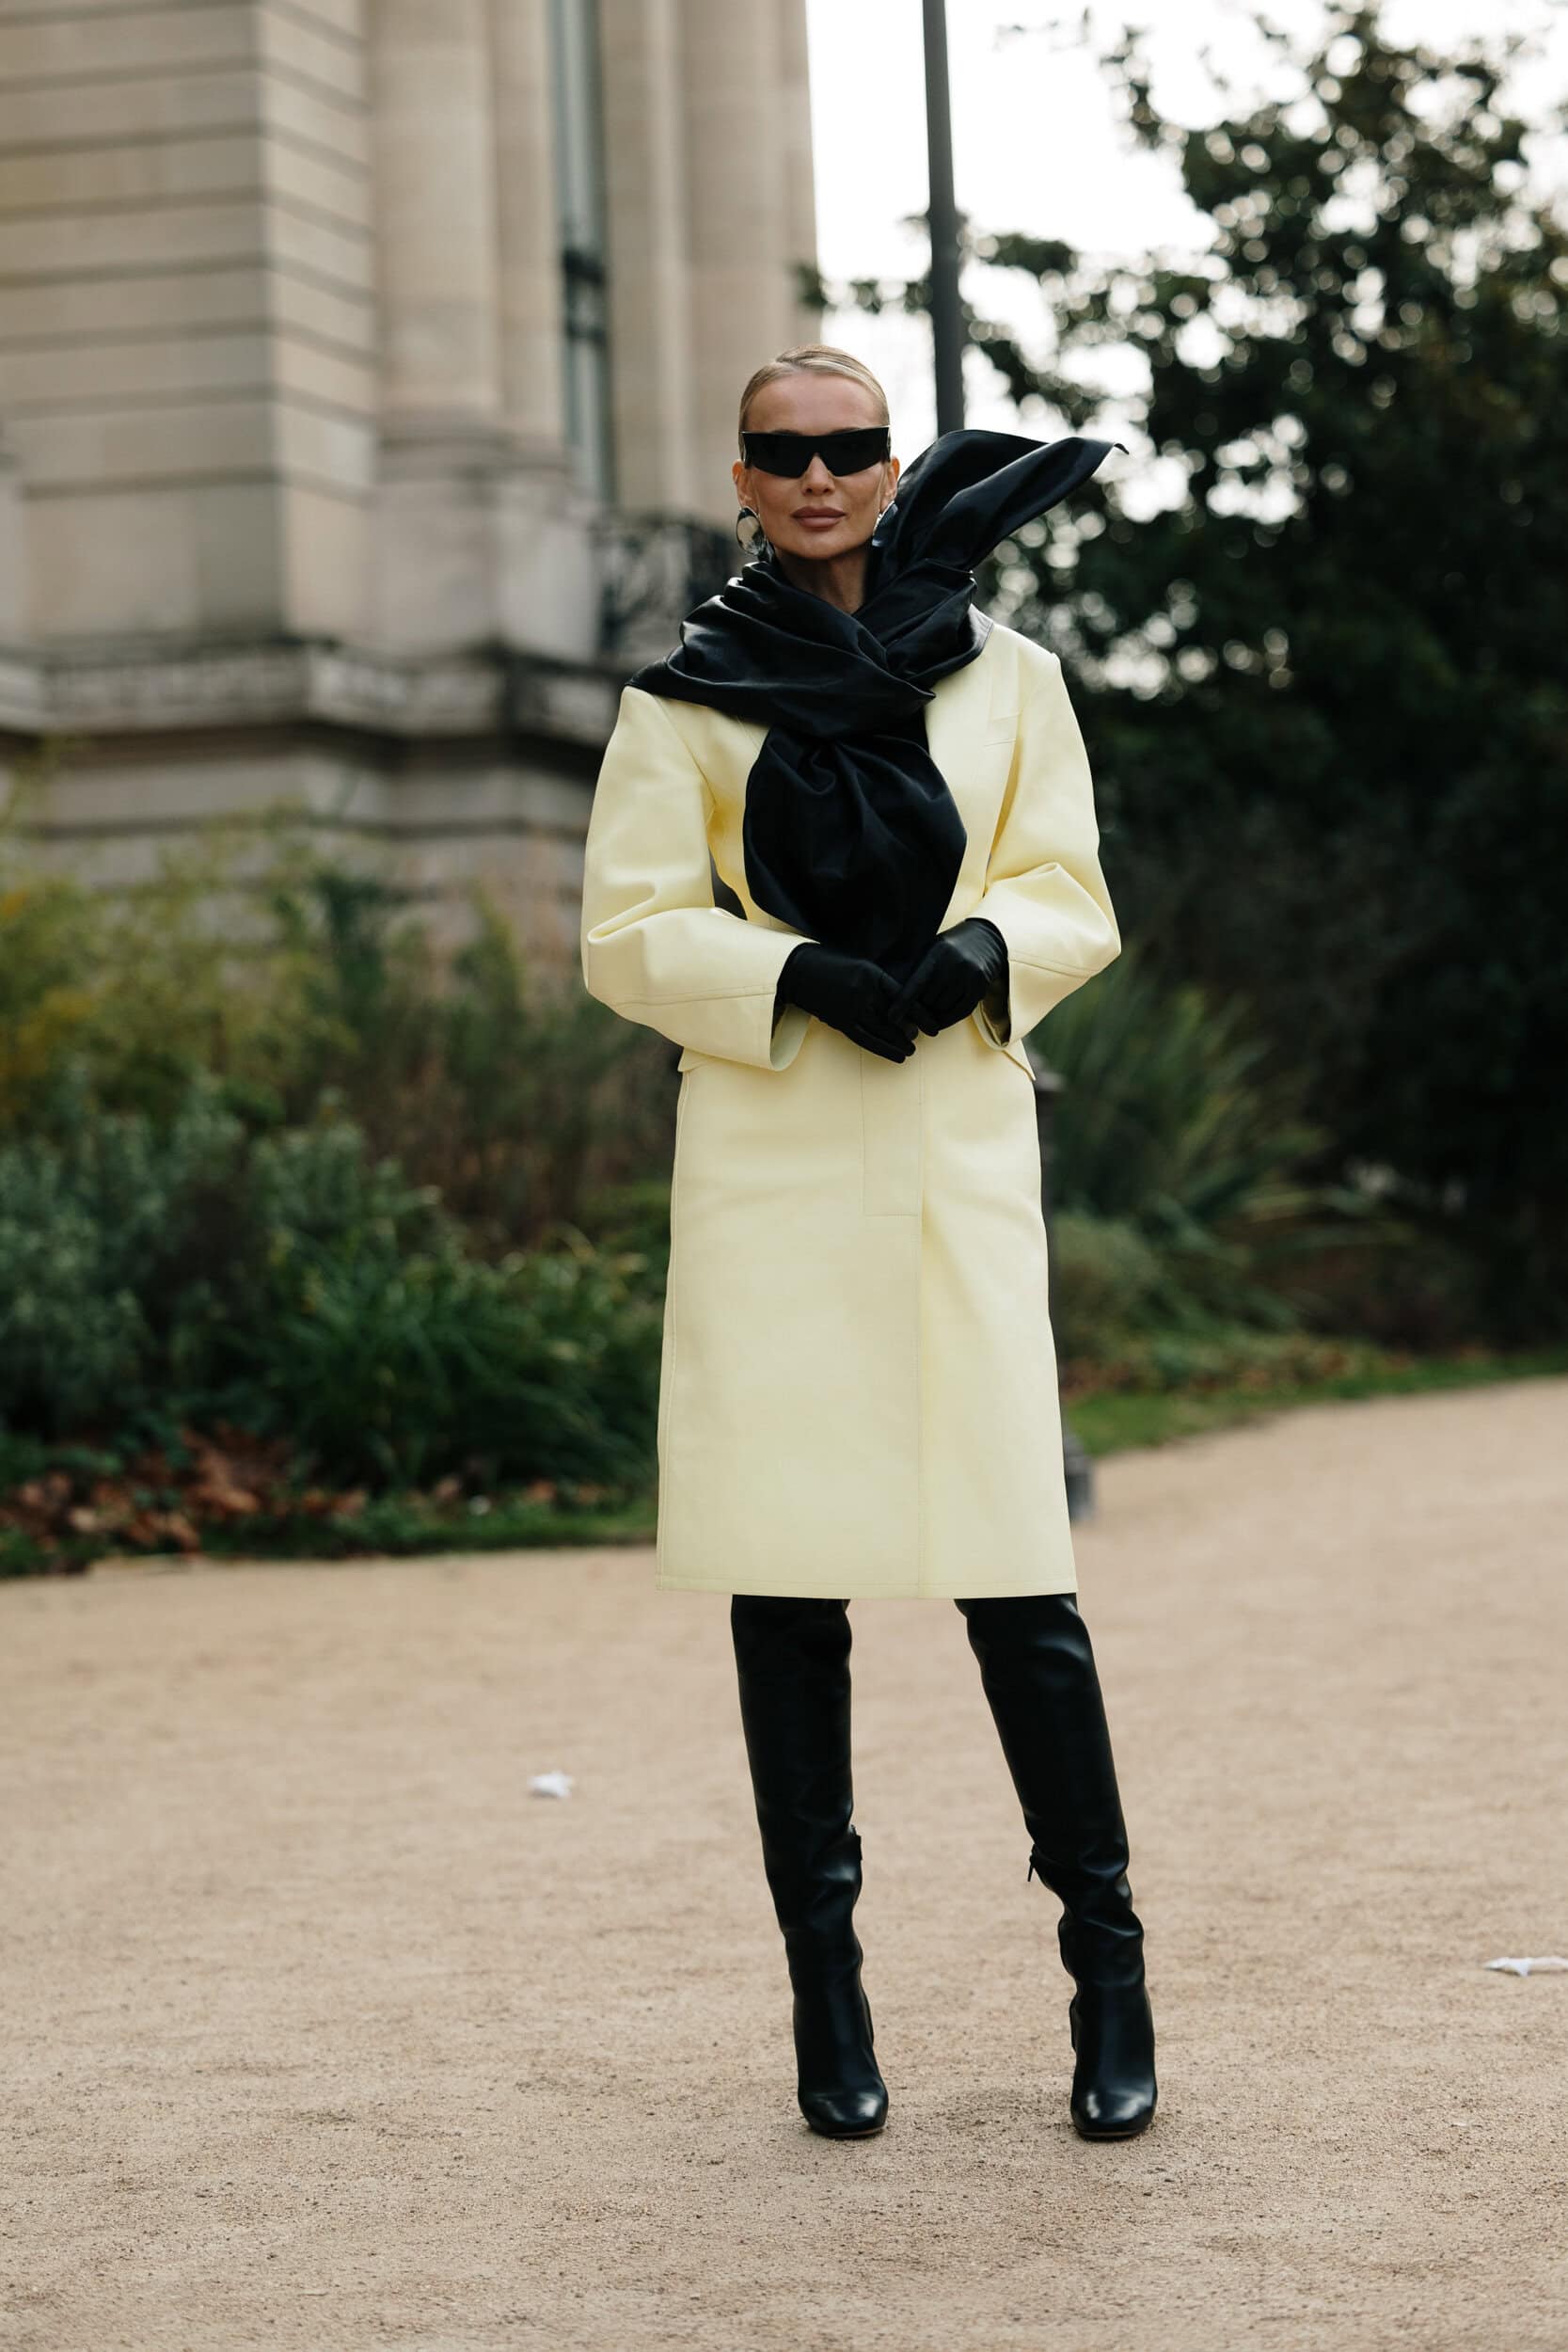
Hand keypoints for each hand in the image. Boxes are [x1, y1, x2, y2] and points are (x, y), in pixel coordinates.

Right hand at [776, 943, 918, 1062]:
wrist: (797, 970)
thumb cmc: (830, 964)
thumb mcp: (859, 964)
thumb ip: (878, 980)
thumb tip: (901, 999)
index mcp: (871, 974)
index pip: (904, 996)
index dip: (920, 1012)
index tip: (932, 1023)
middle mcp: (863, 991)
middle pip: (895, 1016)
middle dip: (910, 1030)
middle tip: (920, 1038)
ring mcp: (850, 1008)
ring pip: (882, 1031)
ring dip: (899, 1043)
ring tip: (911, 1051)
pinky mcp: (840, 1021)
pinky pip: (865, 1040)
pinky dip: (883, 1050)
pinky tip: (896, 1057)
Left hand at [886, 918, 1008, 1036]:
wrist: (985, 939)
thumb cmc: (949, 947)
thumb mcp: (930, 949)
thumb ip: (914, 968)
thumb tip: (891, 994)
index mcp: (937, 952)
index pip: (917, 983)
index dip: (903, 1002)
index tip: (892, 1017)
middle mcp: (955, 964)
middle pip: (929, 1000)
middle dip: (921, 1005)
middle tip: (920, 1002)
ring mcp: (970, 976)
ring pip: (943, 1008)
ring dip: (935, 1010)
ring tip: (934, 1001)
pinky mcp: (981, 987)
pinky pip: (960, 1012)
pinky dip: (948, 1019)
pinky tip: (941, 1018)